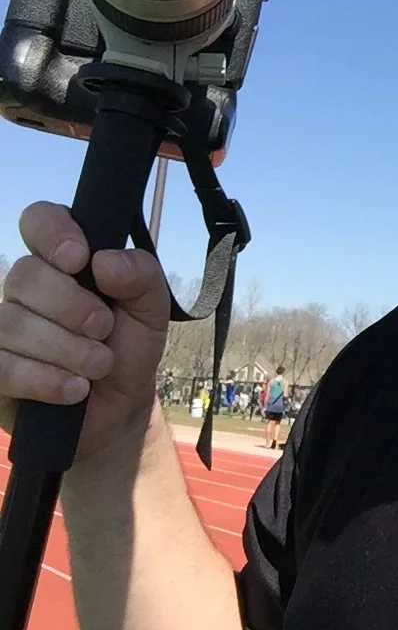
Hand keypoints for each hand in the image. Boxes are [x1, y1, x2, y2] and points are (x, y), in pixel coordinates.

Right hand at [0, 201, 169, 463]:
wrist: (119, 410)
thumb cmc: (128, 348)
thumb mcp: (151, 309)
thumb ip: (141, 275)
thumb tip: (104, 261)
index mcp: (62, 261)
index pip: (38, 220)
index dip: (52, 233)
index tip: (79, 259)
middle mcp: (27, 289)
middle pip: (24, 275)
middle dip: (71, 305)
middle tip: (104, 328)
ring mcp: (5, 329)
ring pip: (13, 323)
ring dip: (66, 348)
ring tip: (100, 365)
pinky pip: (1, 366)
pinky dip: (44, 379)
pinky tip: (74, 389)